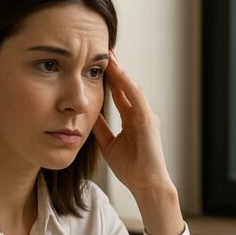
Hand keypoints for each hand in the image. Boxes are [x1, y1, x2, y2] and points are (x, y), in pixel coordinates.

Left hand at [92, 52, 184, 234]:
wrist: (147, 185)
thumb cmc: (132, 168)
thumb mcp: (108, 144)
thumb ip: (100, 129)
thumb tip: (87, 115)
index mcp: (132, 119)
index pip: (119, 93)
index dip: (108, 78)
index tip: (95, 62)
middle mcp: (141, 114)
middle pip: (126, 86)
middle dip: (115, 68)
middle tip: (102, 49)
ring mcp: (147, 117)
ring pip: (132, 88)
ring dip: (120, 72)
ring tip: (109, 56)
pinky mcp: (149, 122)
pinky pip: (137, 99)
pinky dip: (128, 86)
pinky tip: (119, 74)